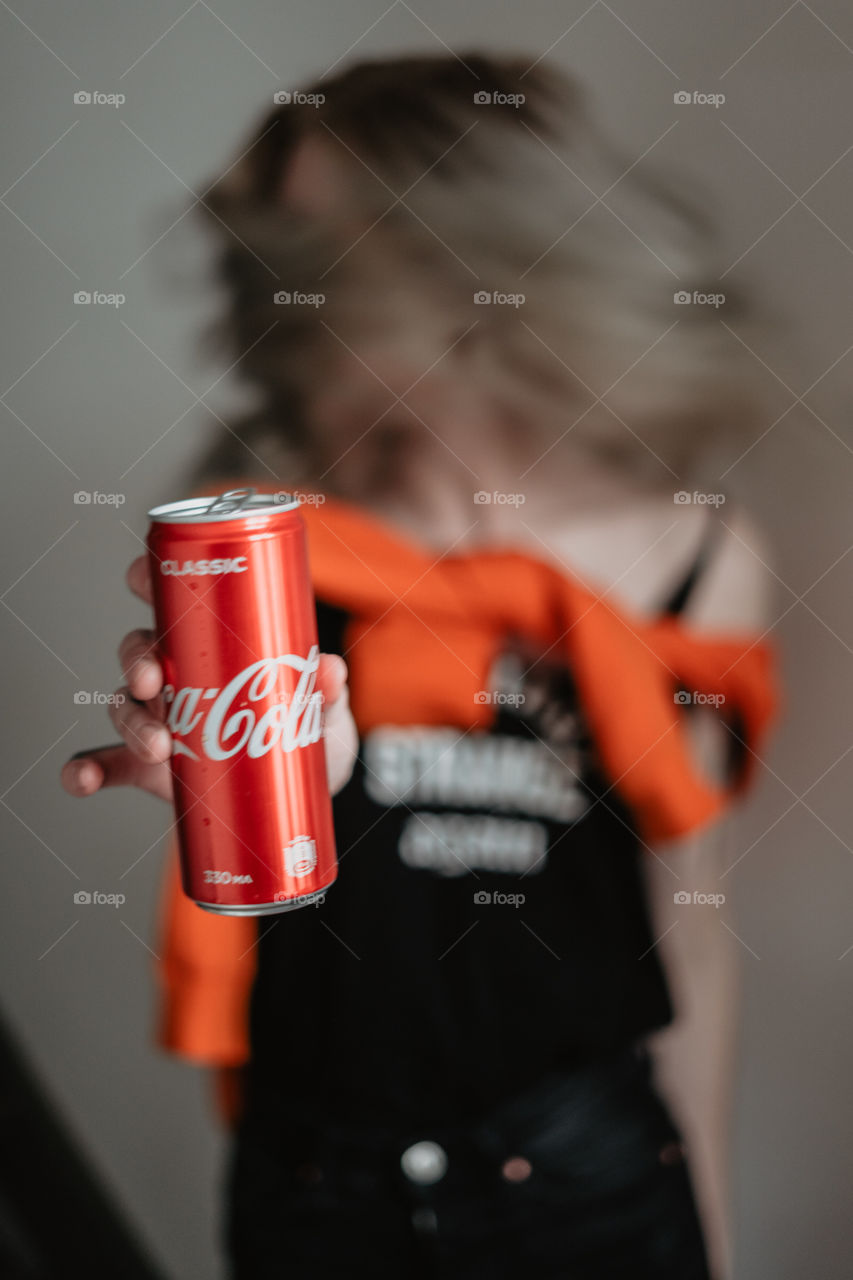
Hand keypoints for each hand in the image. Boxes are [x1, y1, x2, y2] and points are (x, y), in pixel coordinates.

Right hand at [60, 556, 358, 802]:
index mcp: (213, 642)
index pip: (171, 596)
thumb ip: (327, 692)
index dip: (147, 577)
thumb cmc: (305, 736)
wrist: (298, 796)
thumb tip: (329, 669)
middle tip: (155, 680)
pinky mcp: (146, 766)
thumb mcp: (323, 712)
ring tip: (157, 747)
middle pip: (139, 648)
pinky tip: (80, 779)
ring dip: (130, 720)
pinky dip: (84, 770)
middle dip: (138, 658)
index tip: (140, 575)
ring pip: (124, 703)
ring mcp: (158, 719)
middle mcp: (177, 674)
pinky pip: (106, 763)